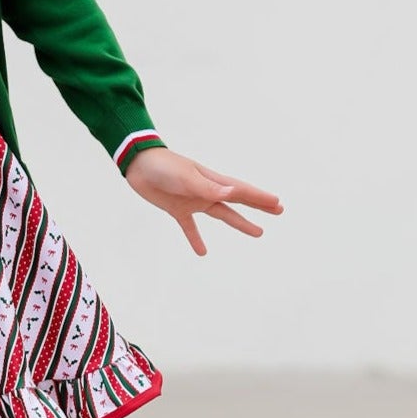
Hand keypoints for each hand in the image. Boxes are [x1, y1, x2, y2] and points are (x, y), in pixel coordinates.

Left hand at [123, 147, 282, 255]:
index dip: (260, 198)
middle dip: (258, 205)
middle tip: (278, 210)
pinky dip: (196, 239)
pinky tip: (202, 252)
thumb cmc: (164, 167)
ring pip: (222, 214)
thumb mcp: (186, 177)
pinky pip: (190, 227)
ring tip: (258, 233)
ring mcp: (194, 200)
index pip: (241, 191)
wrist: (139, 165)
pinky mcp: (177, 209)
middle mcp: (207, 191)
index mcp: (212, 181)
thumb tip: (233, 193)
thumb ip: (208, 188)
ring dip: (240, 222)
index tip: (277, 203)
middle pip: (238, 201)